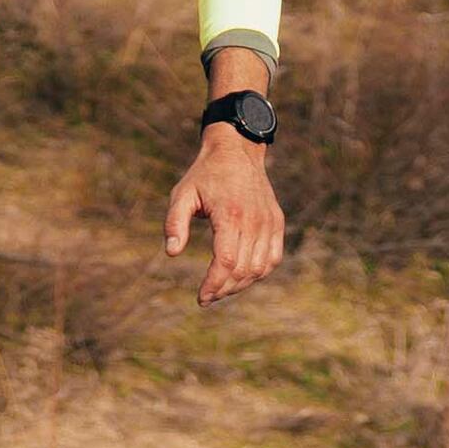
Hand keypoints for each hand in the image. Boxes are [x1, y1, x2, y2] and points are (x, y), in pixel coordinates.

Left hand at [163, 119, 286, 305]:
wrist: (237, 150)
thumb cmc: (205, 174)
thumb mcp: (182, 193)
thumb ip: (175, 223)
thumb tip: (172, 253)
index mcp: (230, 215)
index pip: (226, 262)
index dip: (214, 284)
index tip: (201, 297)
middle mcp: (254, 221)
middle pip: (244, 270)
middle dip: (224, 289)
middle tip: (207, 297)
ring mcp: (269, 222)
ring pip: (260, 268)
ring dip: (241, 284)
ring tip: (222, 289)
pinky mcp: (276, 222)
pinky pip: (273, 257)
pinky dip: (260, 272)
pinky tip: (243, 277)